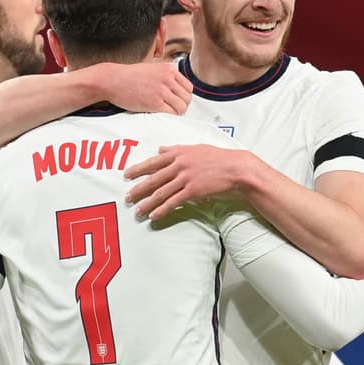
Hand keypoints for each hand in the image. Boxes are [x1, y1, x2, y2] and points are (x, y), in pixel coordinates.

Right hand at [89, 60, 192, 115]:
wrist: (113, 80)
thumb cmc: (130, 76)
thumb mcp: (152, 68)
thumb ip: (166, 75)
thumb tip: (177, 88)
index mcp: (169, 69)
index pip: (188, 87)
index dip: (184, 96)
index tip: (176, 101)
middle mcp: (168, 78)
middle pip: (187, 98)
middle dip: (181, 105)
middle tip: (172, 109)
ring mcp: (162, 91)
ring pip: (182, 107)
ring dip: (176, 112)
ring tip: (166, 112)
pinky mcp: (155, 103)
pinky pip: (171, 113)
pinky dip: (169, 116)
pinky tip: (161, 114)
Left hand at [124, 145, 251, 219]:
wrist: (236, 168)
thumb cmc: (218, 158)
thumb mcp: (195, 148)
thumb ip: (176, 149)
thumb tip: (160, 148)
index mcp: (178, 153)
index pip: (153, 161)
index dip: (138, 169)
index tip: (127, 175)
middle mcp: (179, 164)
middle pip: (153, 178)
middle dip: (138, 189)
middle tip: (128, 197)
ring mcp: (185, 177)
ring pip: (161, 192)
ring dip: (147, 203)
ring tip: (138, 211)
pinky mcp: (193, 190)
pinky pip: (173, 202)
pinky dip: (162, 210)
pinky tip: (154, 216)